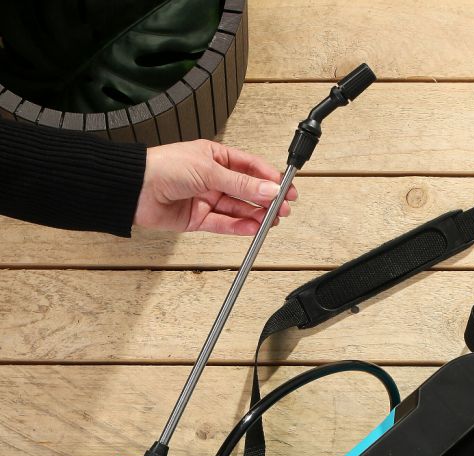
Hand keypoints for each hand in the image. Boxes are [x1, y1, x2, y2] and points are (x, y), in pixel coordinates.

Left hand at [134, 139, 297, 234]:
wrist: (135, 189)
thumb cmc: (163, 167)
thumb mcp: (208, 170)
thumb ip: (241, 184)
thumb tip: (269, 189)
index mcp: (215, 157)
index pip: (250, 168)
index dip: (269, 178)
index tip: (286, 188)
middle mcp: (212, 178)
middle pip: (246, 190)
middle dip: (266, 199)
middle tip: (284, 208)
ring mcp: (206, 199)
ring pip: (237, 209)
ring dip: (256, 214)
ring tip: (272, 220)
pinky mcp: (198, 219)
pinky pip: (224, 224)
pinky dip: (239, 227)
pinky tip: (254, 227)